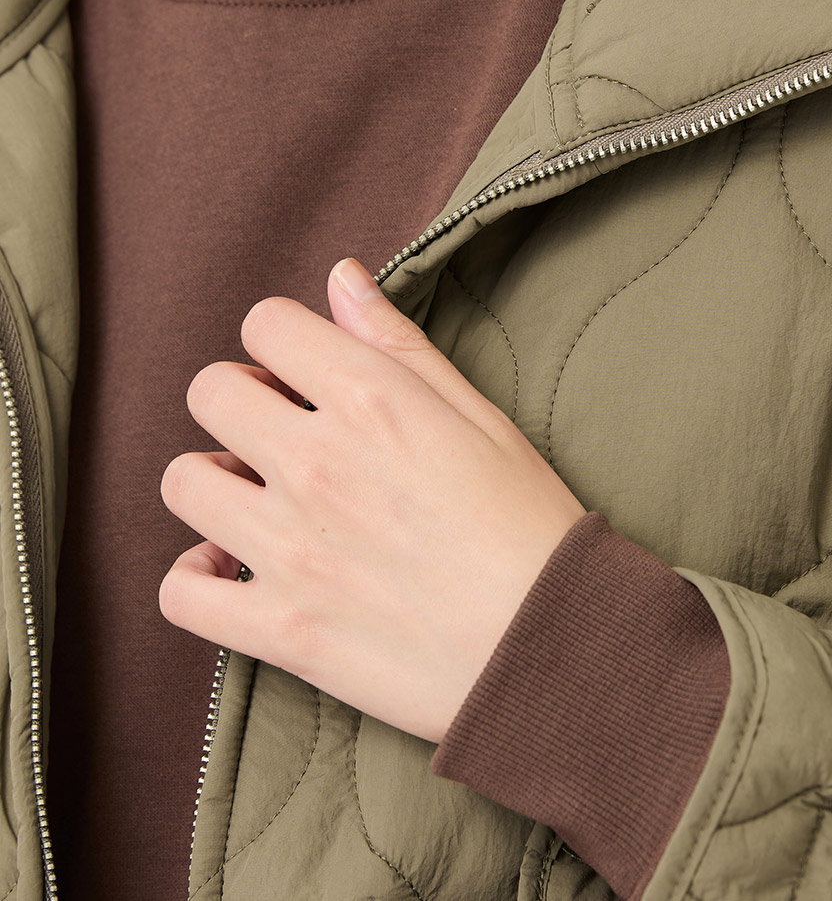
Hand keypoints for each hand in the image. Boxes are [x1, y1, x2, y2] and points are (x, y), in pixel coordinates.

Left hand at [159, 257, 585, 742]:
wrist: (557, 649)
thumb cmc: (532, 526)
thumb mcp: (481, 416)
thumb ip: (399, 344)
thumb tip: (339, 277)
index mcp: (373, 401)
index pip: (265, 325)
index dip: (281, 343)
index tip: (303, 376)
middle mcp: (318, 464)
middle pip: (210, 393)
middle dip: (239, 401)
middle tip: (279, 434)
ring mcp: (291, 549)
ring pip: (185, 482)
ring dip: (215, 483)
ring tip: (257, 502)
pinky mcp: (281, 631)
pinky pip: (180, 592)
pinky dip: (195, 580)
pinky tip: (230, 570)